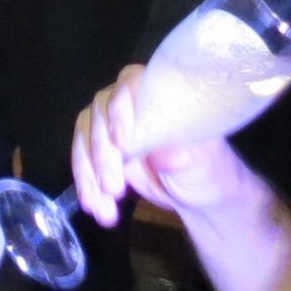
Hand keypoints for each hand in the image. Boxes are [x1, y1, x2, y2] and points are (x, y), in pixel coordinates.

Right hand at [69, 65, 260, 229]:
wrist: (197, 194)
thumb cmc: (208, 171)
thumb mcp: (202, 166)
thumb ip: (183, 157)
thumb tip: (164, 153)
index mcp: (161, 95)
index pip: (132, 83)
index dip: (121, 109)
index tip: (123, 144)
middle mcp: (131, 102)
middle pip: (102, 112)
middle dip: (103, 153)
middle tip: (114, 187)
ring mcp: (112, 123)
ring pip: (86, 135)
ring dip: (89, 172)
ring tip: (102, 207)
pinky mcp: (100, 147)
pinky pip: (82, 157)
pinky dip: (85, 183)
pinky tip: (95, 206)